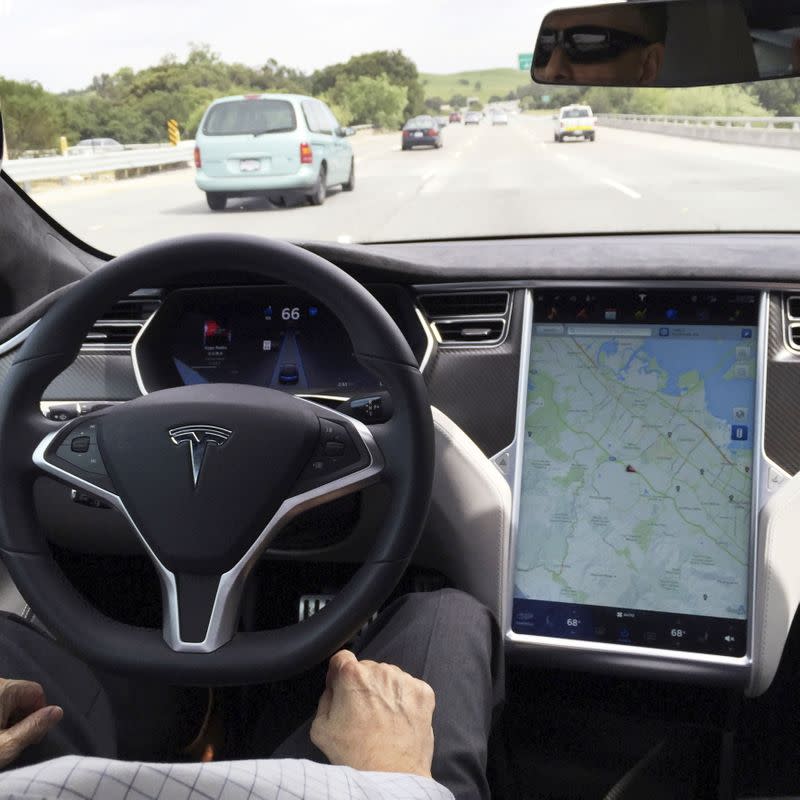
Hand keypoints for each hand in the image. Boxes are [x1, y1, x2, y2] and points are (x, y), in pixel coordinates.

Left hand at [0, 678, 62, 767]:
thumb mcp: (7, 745)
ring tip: (4, 739)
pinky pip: (0, 703)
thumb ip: (34, 727)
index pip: (36, 692)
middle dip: (25, 717)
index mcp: (3, 689)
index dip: (40, 713)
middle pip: (22, 696)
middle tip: (17, 739)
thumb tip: (58, 711)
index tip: (33, 735)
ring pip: (9, 700)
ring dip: (11, 718)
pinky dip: (1, 716)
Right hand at [310, 650, 434, 777]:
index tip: (341, 687)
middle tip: (363, 712)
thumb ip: (325, 698)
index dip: (338, 674)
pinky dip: (405, 700)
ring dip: (385, 691)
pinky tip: (398, 720)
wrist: (390, 776)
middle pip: (367, 669)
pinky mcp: (423, 693)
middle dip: (363, 685)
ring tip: (383, 719)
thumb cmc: (356, 755)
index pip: (342, 658)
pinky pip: (410, 688)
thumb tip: (333, 687)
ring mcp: (404, 681)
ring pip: (390, 677)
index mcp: (352, 675)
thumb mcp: (320, 727)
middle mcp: (380, 671)